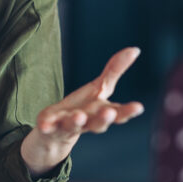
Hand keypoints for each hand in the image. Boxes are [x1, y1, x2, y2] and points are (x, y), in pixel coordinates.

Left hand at [21, 47, 143, 175]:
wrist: (56, 132)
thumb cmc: (84, 107)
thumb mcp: (100, 88)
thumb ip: (115, 70)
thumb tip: (135, 49)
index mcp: (101, 112)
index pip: (118, 113)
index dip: (128, 111)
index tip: (139, 107)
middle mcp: (87, 122)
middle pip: (98, 123)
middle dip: (103, 119)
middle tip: (109, 113)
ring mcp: (68, 125)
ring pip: (74, 125)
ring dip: (77, 121)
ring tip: (79, 116)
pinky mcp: (49, 127)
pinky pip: (48, 127)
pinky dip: (46, 127)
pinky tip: (44, 125)